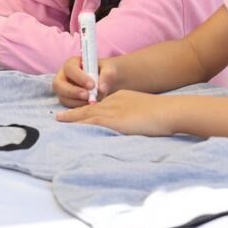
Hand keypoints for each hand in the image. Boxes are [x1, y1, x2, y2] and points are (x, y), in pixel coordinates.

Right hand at [53, 56, 120, 107]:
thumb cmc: (106, 71)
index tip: (92, 86)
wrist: (107, 81)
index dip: (79, 77)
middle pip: (57, 84)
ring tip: (93, 101)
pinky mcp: (68, 100)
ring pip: (63, 97)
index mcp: (72, 63)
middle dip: (72, 92)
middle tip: (87, 96)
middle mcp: (64, 76)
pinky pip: (69, 106)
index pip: (69, 68)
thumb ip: (107, 75)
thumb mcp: (110, 69)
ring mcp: (64, 89)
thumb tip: (101, 89)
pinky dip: (80, 108)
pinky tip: (91, 105)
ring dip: (77, 102)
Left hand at [55, 89, 173, 135]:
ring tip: (58, 121)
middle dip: (74, 113)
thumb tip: (132, 125)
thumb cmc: (164, 113)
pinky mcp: (113, 120)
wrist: (169, 111)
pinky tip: (70, 128)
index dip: (87, 111)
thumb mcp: (145, 110)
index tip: (79, 115)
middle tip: (59, 117)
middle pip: (89, 108)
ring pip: (86, 114)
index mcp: (121, 98)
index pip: (100, 105)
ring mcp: (112, 110)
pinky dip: (79, 124)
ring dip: (72, 118)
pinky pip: (91, 122)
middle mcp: (113, 102)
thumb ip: (135, 116)